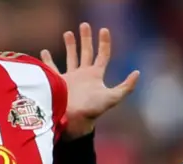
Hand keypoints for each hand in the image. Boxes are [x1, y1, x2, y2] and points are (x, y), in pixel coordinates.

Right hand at [41, 23, 139, 139]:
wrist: (75, 120)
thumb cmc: (94, 109)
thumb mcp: (113, 97)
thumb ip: (127, 86)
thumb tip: (138, 72)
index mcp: (96, 75)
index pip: (102, 55)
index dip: (104, 43)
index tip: (104, 30)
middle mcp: (84, 74)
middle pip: (86, 52)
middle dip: (86, 39)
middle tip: (84, 25)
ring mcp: (71, 77)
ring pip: (71, 57)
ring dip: (70, 45)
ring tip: (68, 33)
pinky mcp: (58, 81)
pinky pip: (52, 68)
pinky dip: (48, 60)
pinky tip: (45, 52)